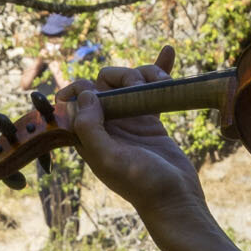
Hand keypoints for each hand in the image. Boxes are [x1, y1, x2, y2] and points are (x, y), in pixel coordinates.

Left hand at [57, 45, 204, 214]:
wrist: (176, 199)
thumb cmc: (141, 184)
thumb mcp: (109, 159)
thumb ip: (90, 128)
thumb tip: (85, 94)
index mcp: (87, 136)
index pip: (75, 100)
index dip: (82, 89)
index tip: (100, 93)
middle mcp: (105, 125)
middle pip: (102, 84)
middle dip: (119, 77)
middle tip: (139, 87)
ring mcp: (128, 120)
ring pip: (127, 82)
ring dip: (143, 73)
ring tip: (162, 80)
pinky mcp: (150, 120)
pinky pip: (150, 89)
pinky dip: (158, 70)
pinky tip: (169, 52)